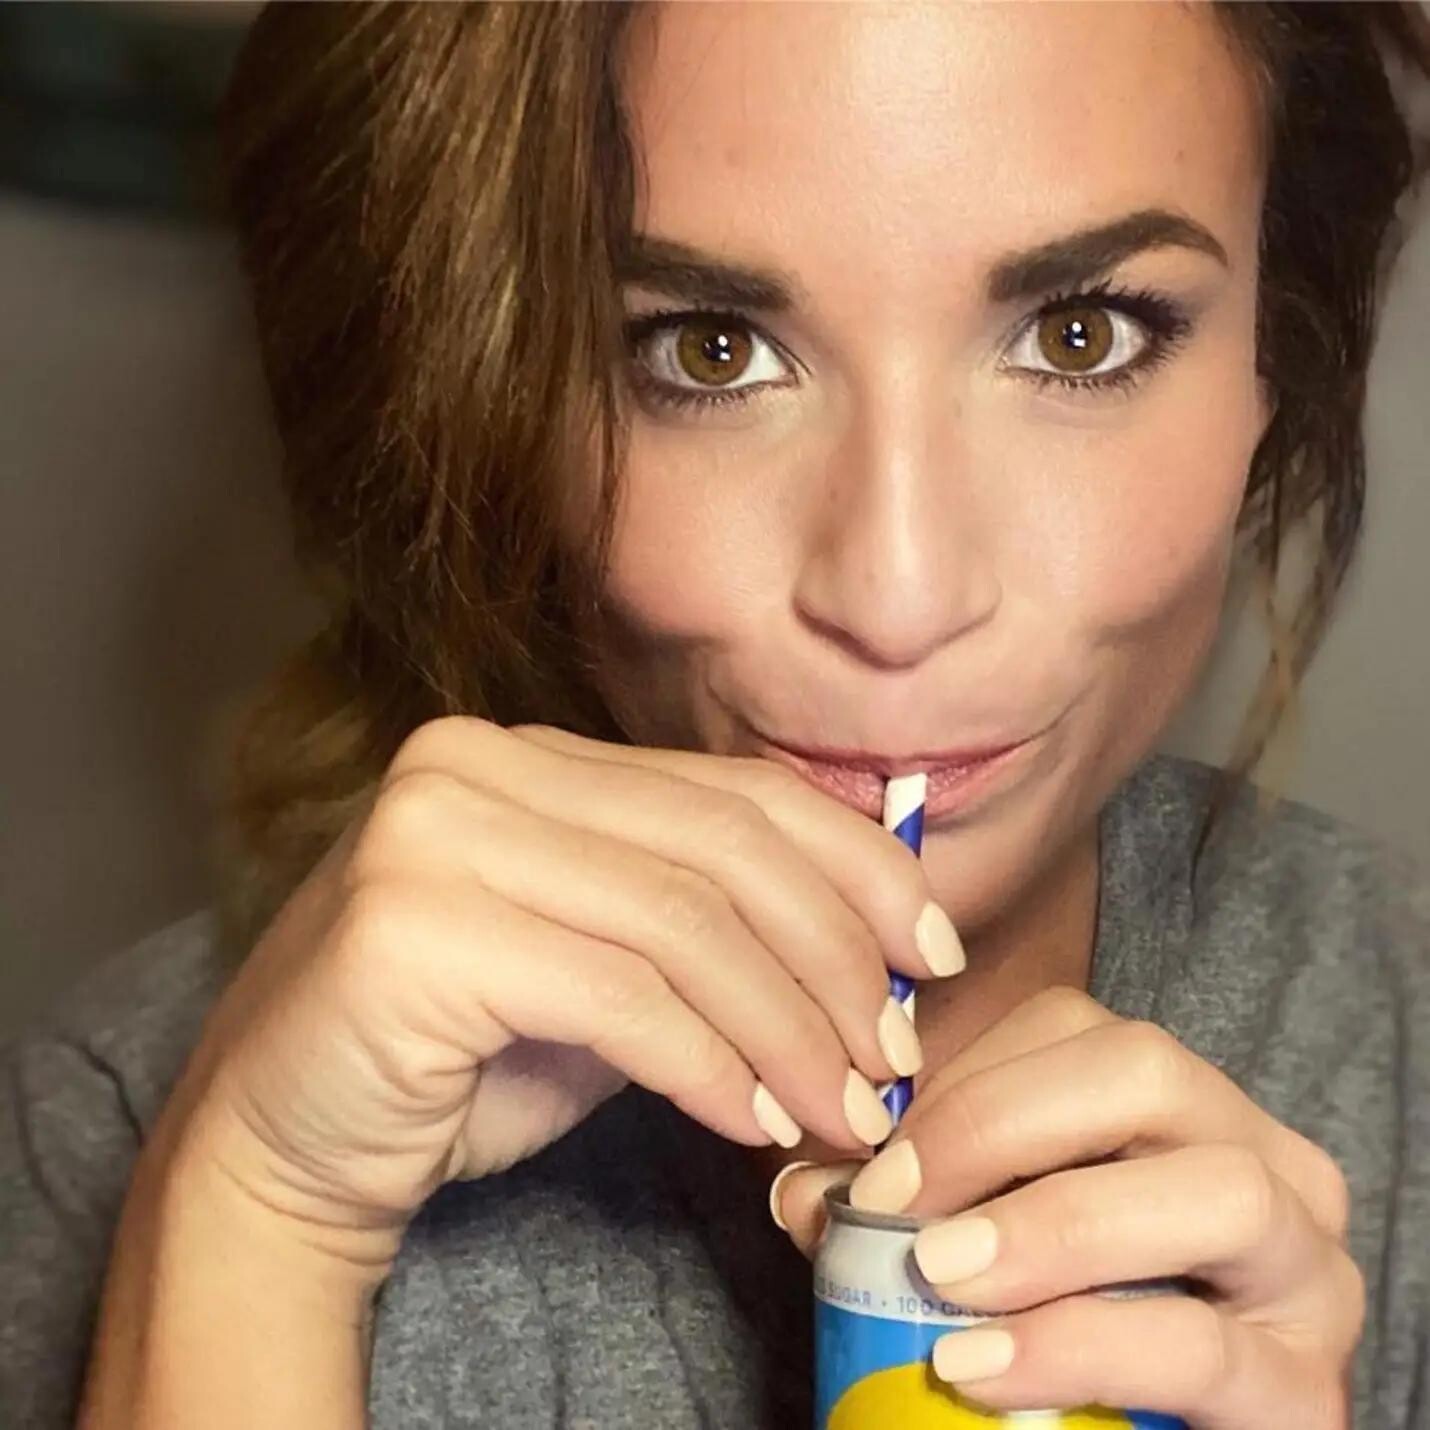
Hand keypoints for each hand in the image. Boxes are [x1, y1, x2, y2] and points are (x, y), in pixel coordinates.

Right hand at [157, 717, 962, 1280]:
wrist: (278, 1142)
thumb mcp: (602, 973)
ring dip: (790, 1029)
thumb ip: (702, 932)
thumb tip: (869, 955)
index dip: (853, 865)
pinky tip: (756, 1123)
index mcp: (528, 755)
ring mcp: (436, 835)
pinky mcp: (413, 927)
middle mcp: (477, 767)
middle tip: (894, 1055)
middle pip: (721, 848)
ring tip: (845, 1109)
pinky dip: (711, 1065)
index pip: (732, 792)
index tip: (926, 950)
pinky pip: (620, 996)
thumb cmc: (455, 1060)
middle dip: (835, 957)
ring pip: (684, 924)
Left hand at [773, 988, 1362, 1429]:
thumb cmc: (1055, 1322)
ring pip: (1216, 1190)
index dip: (960, 1086)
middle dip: (1002, 1125)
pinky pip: (1201, 1344)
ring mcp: (1303, 1268)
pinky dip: (1078, 1347)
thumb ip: (895, 1208)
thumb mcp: (974, 1241)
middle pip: (1146, 1070)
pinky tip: (980, 1366)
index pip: (1073, 1030)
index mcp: (1172, 1103)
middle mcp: (1255, 1155)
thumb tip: (804, 1190)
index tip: (871, 1166)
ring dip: (1057, 1225)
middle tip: (897, 1207)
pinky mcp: (1306, 1388)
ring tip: (943, 1276)